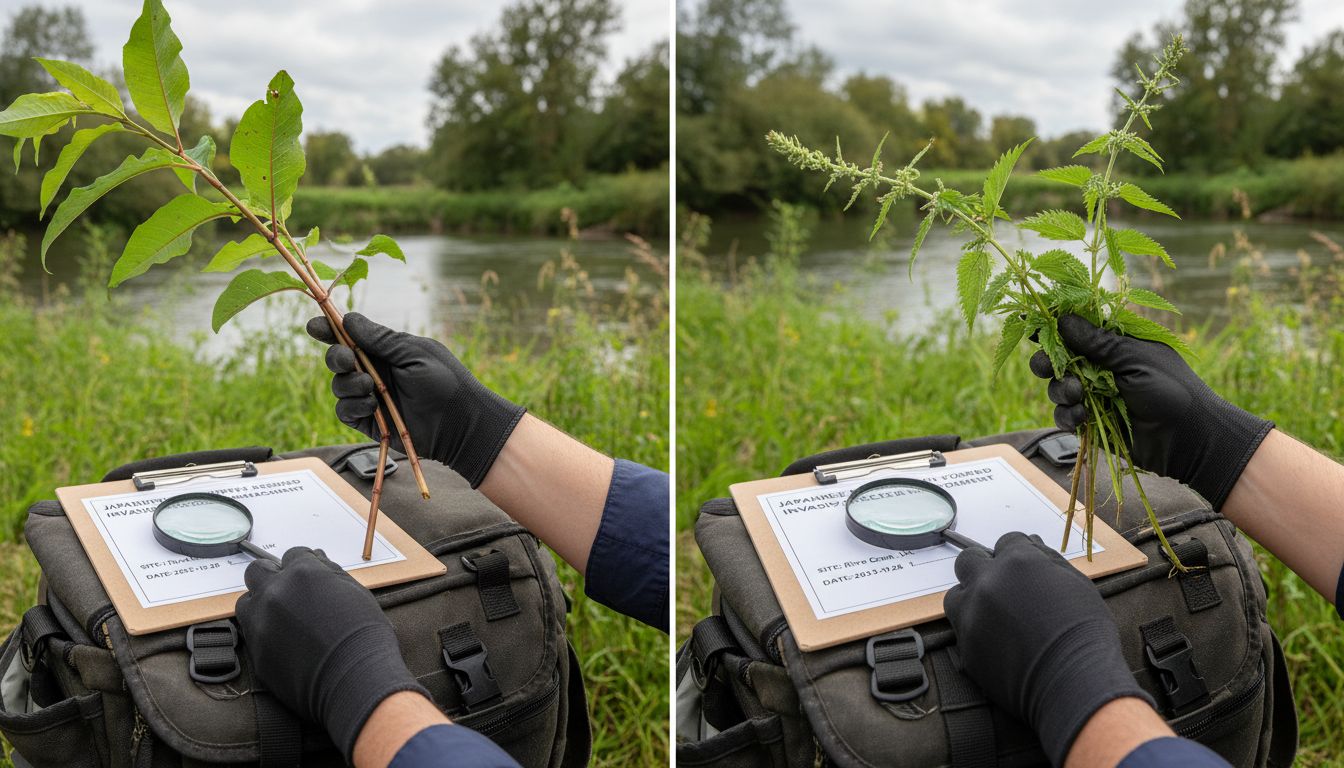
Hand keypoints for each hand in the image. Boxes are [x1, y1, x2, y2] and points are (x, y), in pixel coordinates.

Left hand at [235, 548, 430, 761]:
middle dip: (271, 578)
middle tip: (289, 594)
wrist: (355, 679)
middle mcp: (276, 592)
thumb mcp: (356, 593)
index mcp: (303, 574)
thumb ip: (331, 573)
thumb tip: (318, 561)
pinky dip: (263, 634)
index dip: (302, 566)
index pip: (293, 555)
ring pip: (246, 603)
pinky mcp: (256, 651)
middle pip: (257, 572)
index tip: (308, 578)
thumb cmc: (364, 636)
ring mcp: (261, 622)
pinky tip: (284, 642)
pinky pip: (251, 634)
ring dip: (260, 606)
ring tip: (282, 620)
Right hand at [307, 313, 525, 487]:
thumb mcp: (415, 353)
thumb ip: (381, 339)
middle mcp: (375, 371)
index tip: (314, 326)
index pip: (351, 337)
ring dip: (349, 383)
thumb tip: (348, 319)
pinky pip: (344, 411)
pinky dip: (352, 406)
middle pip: (338, 359)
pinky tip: (371, 405)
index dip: (330, 330)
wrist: (460, 423)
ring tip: (371, 387)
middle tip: (347, 359)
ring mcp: (370, 396)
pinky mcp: (369, 420)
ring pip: (338, 385)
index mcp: (386, 351)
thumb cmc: (445, 382)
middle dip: (336, 356)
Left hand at [944, 532, 1153, 767]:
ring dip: (971, 600)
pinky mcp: (965, 645)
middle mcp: (987, 582)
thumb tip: (1033, 544)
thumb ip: (1050, 560)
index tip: (1024, 570)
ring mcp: (971, 613)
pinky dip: (975, 631)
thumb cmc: (1085, 632)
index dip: (1017, 555)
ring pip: (956, 595)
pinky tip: (996, 642)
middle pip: (968, 560)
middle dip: (984, 568)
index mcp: (1017, 562)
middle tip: (1003, 588)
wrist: (1074, 682)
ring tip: (994, 616)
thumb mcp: (1077, 585)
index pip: (1006, 542)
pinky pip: (961, 629)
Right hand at [1031, 313, 1271, 508]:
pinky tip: (1081, 418)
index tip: (1034, 326)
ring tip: (1078, 396)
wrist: (1190, 440)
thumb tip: (1062, 318)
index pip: (1077, 330)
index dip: (1055, 328)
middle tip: (1048, 367)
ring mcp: (1095, 396)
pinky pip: (1065, 416)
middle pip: (1059, 359)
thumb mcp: (1135, 360)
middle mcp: (1101, 368)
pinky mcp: (1092, 422)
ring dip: (1061, 390)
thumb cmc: (1172, 391)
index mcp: (1115, 346)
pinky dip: (1068, 416)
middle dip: (1049, 363)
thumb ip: (1097, 343)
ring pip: (1058, 388)